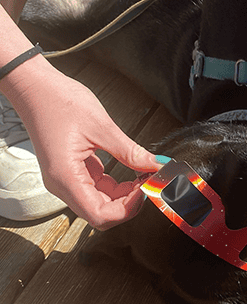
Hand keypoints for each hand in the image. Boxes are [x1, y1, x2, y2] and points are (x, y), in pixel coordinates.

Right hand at [5, 62, 160, 229]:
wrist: (35, 88)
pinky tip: (131, 171)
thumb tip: (154, 166)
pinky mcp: (72, 172)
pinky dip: (116, 185)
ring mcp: (66, 179)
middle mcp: (62, 184)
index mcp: (65, 177)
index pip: (99, 215)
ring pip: (100, 202)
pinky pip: (97, 188)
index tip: (145, 191)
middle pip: (100, 213)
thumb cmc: (57, 101)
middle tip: (148, 183)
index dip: (126, 209)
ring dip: (124, 195)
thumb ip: (129, 151)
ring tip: (143, 176)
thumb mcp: (102, 126)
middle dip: (128, 203)